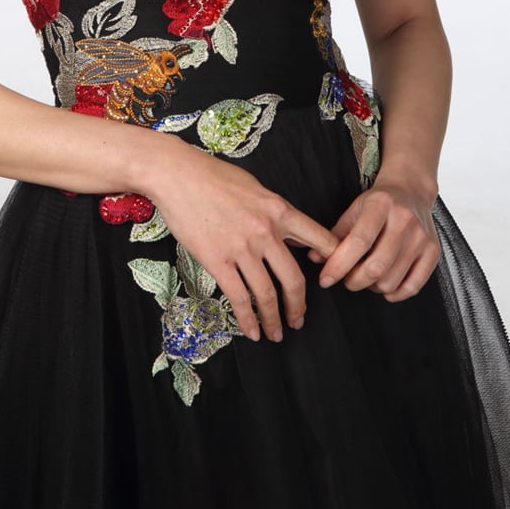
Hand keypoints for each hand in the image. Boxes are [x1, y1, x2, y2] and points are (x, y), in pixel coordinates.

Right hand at [148, 140, 340, 341]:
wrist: (178, 175)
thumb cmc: (214, 176)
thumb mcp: (256, 188)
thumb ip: (274, 212)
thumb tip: (288, 232)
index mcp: (279, 210)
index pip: (319, 239)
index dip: (331, 262)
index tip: (329, 278)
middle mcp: (266, 232)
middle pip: (294, 279)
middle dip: (299, 306)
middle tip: (298, 320)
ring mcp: (242, 248)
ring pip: (267, 294)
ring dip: (274, 319)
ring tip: (276, 333)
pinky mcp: (218, 261)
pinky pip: (238, 298)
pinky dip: (248, 320)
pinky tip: (252, 331)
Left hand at [305, 178, 440, 301]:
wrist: (411, 191)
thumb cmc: (379, 203)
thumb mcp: (354, 209)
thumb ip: (335, 234)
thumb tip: (315, 258)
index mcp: (381, 205)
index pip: (358, 241)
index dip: (339, 265)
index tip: (325, 279)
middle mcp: (404, 220)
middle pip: (376, 266)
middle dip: (354, 281)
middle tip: (347, 280)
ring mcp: (422, 237)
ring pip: (392, 280)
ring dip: (372, 287)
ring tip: (367, 277)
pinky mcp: (434, 251)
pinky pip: (414, 286)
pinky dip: (395, 294)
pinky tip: (385, 286)